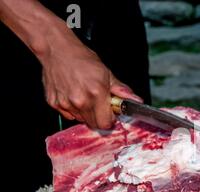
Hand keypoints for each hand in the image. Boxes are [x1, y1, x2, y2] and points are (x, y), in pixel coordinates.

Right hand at [0, 0, 141, 129]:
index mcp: (96, 93)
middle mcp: (80, 101)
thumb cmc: (81, 59)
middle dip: (99, 117)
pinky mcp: (54, 103)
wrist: (57, 49)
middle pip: (94, 124)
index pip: (106, 123)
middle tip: (99, 103)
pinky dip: (73, 109)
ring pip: (81, 120)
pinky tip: (73, 95)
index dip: (110, 119)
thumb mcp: (106, 73)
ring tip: (85, 96)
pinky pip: (68, 115)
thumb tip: (136, 100)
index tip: (110, 113)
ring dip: (86, 113)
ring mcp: (66, 103)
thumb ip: (121, 90)